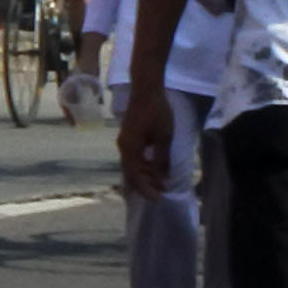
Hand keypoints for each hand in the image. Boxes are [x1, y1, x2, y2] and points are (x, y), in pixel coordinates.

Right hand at [114, 79, 174, 197]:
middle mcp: (123, 148)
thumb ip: (161, 159)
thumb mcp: (163, 138)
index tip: (159, 198)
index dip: (147, 189)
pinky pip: (133, 158)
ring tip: (160, 182)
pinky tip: (153, 167)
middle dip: (145, 185)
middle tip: (161, 193)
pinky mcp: (129, 136)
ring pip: (132, 166)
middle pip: (131, 174)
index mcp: (129, 150)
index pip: (136, 177)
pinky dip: (143, 166)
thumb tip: (162, 177)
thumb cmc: (156, 112)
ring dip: (145, 175)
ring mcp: (124, 142)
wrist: (146, 89)